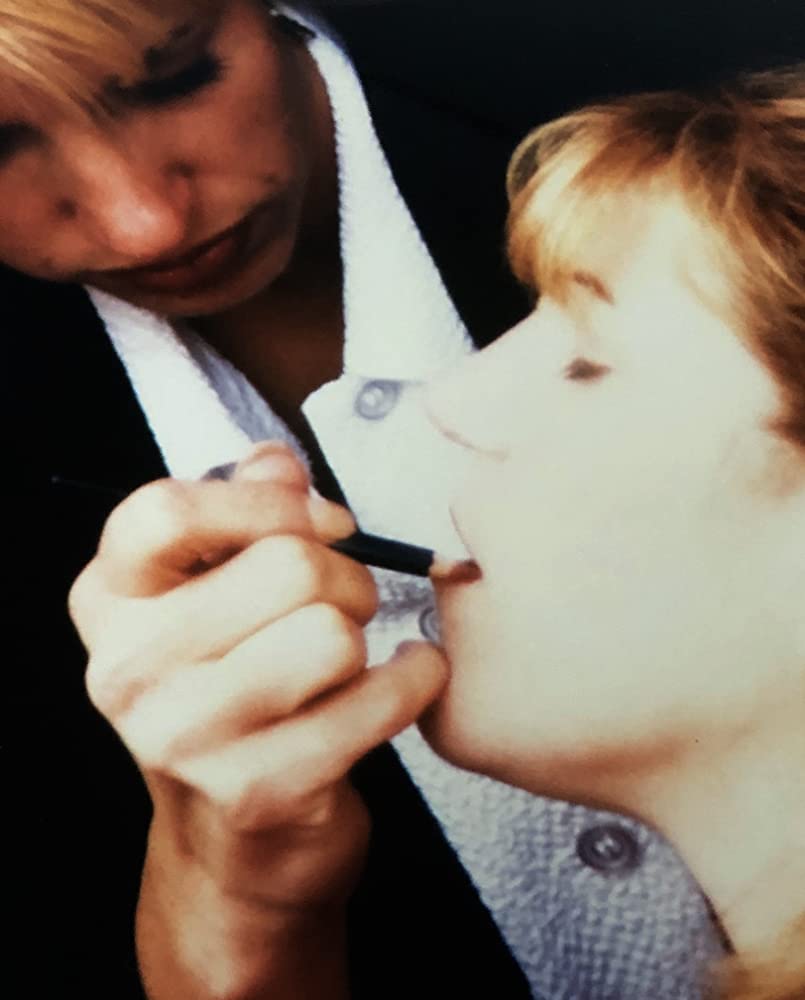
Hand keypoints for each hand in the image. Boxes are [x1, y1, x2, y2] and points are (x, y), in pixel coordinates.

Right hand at [69, 440, 446, 916]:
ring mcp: (185, 739)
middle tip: (349, 602)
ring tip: (352, 652)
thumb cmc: (237, 686)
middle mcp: (128, 668)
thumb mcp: (220, 590)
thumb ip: (248, 510)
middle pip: (285, 564)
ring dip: (366, 634)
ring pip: (333, 633)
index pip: (167, 510)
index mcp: (111, 600)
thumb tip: (278, 464)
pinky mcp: (258, 791)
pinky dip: (414, 679)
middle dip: (346, 575)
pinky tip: (404, 680)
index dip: (265, 503)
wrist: (237, 836)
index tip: (323, 523)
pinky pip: (377, 698)